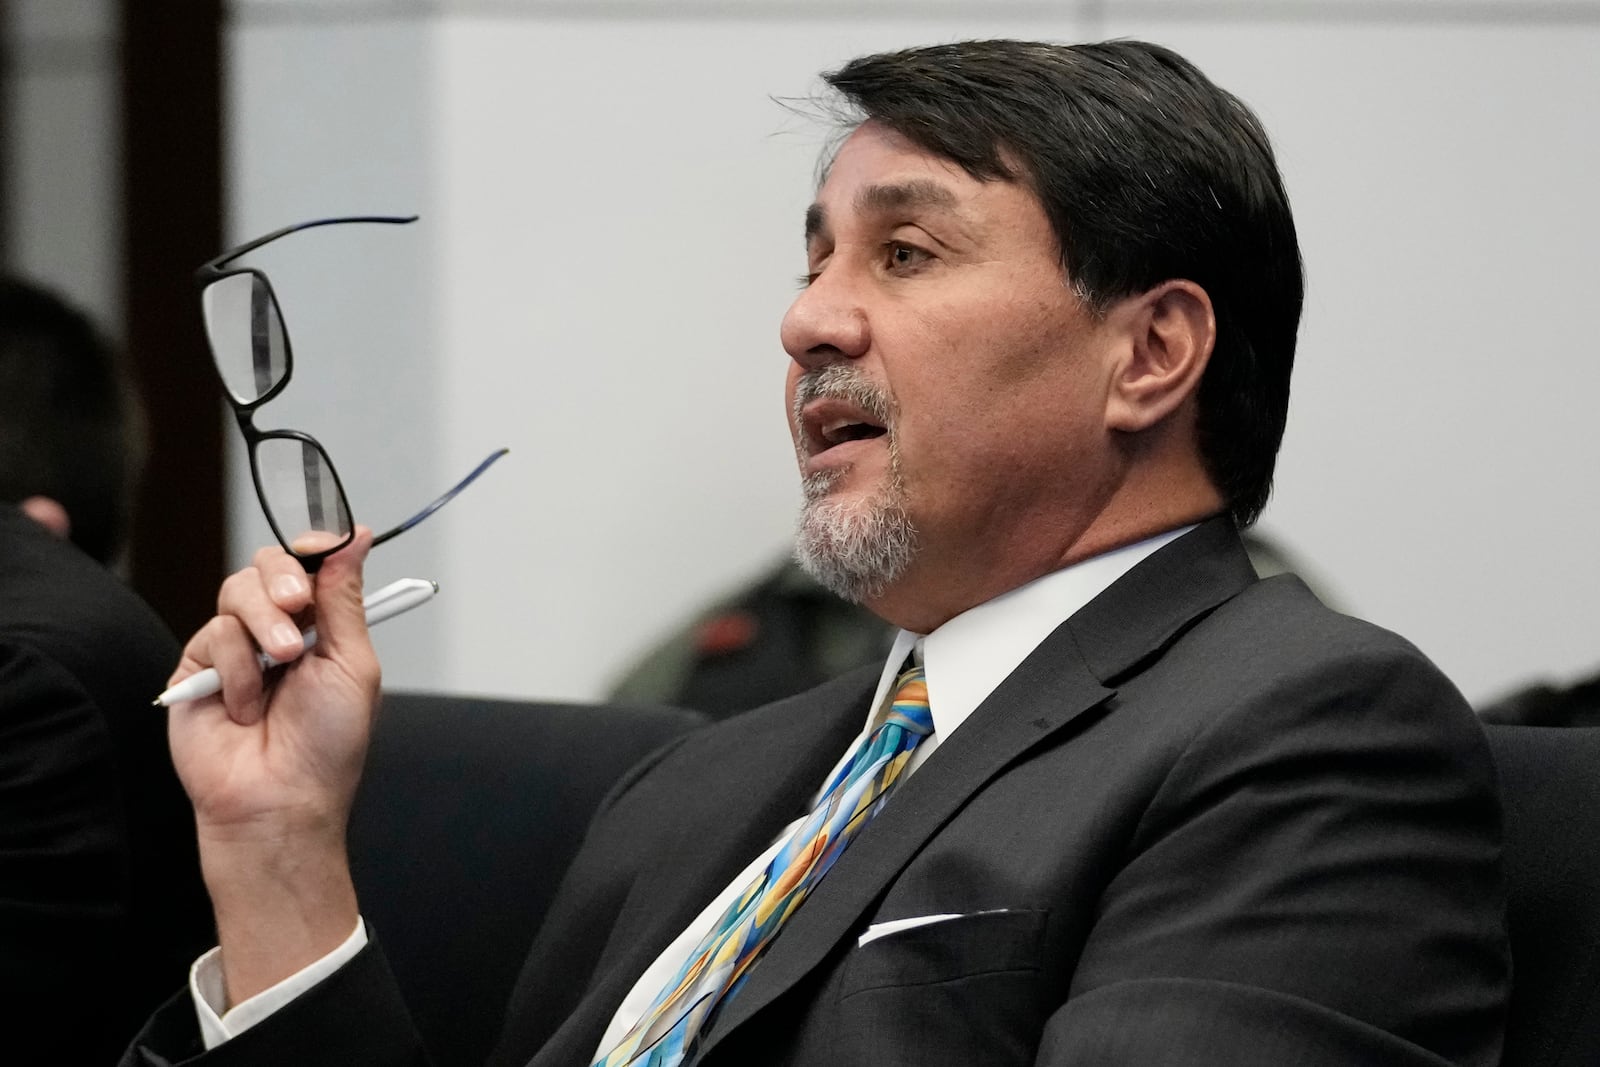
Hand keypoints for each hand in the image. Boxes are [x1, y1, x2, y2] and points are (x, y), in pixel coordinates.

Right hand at [166, 528, 378, 1002]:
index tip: (324, 546)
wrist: (280, 802)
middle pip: (268, 567)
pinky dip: (236, 668)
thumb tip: (359, 535)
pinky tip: (245, 706)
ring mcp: (232, 649)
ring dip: (264, 625)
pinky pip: (210, 634)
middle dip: (284, 581)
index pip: (309, 565)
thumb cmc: (327, 746)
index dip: (314, 549)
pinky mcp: (194, 670)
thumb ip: (346, 598)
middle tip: (298, 608)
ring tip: (282, 664)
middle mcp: (276, 632)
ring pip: (236, 592)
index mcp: (321, 628)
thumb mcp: (352, 663)